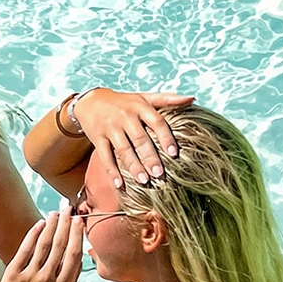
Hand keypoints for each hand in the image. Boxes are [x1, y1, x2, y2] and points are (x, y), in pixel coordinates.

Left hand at [0, 212, 82, 281]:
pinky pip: (25, 249)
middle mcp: (47, 280)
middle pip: (59, 246)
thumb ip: (71, 273)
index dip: (77, 235)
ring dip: (50, 226)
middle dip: (65, 224)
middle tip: (68, 209)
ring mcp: (29, 276)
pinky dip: (33, 234)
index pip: (74, 255)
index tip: (78, 220)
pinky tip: (40, 224)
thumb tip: (78, 247)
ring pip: (43, 245)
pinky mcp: (13, 273)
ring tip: (55, 213)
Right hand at [73, 88, 194, 189]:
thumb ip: (167, 99)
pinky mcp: (97, 138)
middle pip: (140, 139)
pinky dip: (111, 171)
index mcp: (140, 107)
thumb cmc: (123, 102)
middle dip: (150, 157)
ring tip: (144, 180)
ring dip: (133, 166)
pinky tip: (119, 184)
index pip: (156, 122)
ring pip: (123, 149)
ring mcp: (110, 128)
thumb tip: (191, 99)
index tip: (173, 153)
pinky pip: (105, 156)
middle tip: (159, 174)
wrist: (91, 101)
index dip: (165, 137)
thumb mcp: (144, 97)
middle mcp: (125, 117)